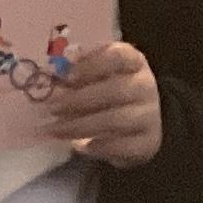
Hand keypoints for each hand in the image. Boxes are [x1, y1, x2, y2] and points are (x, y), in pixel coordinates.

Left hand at [48, 41, 161, 167]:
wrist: (137, 127)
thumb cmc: (109, 94)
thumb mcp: (98, 77)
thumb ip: (80, 74)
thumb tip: (55, 77)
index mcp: (134, 62)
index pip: (118, 56)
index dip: (92, 65)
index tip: (68, 77)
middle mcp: (146, 85)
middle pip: (115, 90)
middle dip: (79, 100)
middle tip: (53, 108)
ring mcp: (150, 115)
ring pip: (116, 119)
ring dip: (81, 125)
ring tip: (56, 129)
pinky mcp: (148, 142)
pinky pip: (122, 146)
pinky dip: (98, 147)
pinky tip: (79, 146)